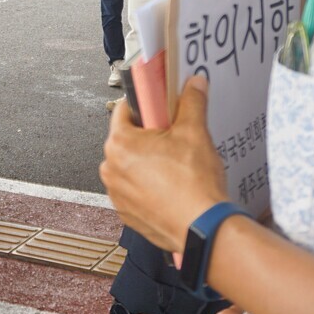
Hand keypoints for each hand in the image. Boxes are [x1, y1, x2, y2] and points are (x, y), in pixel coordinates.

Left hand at [101, 74, 228, 253]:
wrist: (203, 228)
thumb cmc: (194, 186)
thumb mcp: (195, 132)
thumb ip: (192, 102)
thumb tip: (193, 85)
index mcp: (119, 144)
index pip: (125, 110)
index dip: (146, 105)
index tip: (159, 107)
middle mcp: (111, 169)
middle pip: (128, 138)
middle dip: (149, 135)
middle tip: (174, 138)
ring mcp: (117, 193)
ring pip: (131, 165)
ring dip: (148, 161)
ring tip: (176, 165)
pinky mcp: (127, 213)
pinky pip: (135, 189)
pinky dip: (149, 185)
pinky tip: (172, 186)